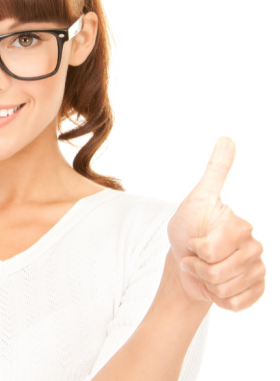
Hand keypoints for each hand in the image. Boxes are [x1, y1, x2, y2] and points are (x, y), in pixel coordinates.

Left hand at [167, 137, 264, 310]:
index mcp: (241, 226)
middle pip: (218, 271)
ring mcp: (257, 270)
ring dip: (205, 282)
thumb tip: (227, 138)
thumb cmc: (189, 227)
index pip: (213, 248)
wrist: (185, 260)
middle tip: (196, 257)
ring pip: (225, 289)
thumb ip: (216, 170)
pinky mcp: (255, 291)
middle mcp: (255, 247)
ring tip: (204, 270)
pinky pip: (235, 304)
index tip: (194, 240)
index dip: (196, 248)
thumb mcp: (198, 197)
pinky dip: (217, 298)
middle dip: (198, 267)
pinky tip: (215, 286)